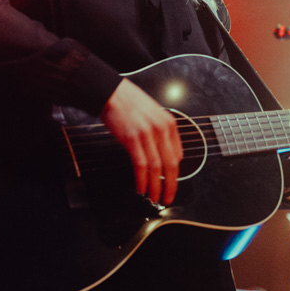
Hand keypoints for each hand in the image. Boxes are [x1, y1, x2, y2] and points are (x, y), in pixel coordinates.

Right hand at [100, 78, 182, 204]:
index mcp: (169, 123)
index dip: (175, 173)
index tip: (171, 182)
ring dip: (155, 187)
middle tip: (168, 197)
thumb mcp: (154, 114)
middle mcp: (161, 129)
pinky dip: (142, 180)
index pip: (178, 154)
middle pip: (171, 165)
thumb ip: (162, 133)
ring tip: (154, 198)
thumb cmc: (130, 102)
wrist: (111, 93)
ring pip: (156, 168)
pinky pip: (140, 165)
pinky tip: (141, 188)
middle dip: (170, 185)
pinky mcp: (132, 139)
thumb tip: (166, 155)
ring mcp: (147, 134)